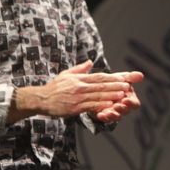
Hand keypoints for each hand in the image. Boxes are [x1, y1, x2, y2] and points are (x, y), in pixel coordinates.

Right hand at [11, 60, 138, 121]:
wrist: (40, 99)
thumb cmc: (54, 88)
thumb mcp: (66, 74)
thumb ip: (80, 69)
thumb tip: (90, 61)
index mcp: (80, 79)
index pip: (100, 77)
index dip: (114, 77)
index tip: (125, 77)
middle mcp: (80, 86)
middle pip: (102, 85)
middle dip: (116, 85)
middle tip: (129, 85)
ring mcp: (78, 97)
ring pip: (98, 95)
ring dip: (112, 95)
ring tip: (123, 94)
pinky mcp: (75, 107)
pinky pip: (91, 106)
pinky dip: (101, 106)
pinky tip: (110, 106)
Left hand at [95, 71, 144, 122]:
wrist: (102, 87)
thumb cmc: (115, 82)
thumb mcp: (122, 78)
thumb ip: (131, 77)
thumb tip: (140, 75)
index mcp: (131, 99)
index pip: (135, 104)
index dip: (131, 103)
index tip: (126, 99)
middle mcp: (125, 108)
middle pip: (126, 111)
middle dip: (121, 109)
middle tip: (116, 106)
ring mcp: (116, 113)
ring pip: (117, 117)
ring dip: (113, 115)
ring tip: (108, 112)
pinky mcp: (107, 116)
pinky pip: (106, 119)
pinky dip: (103, 117)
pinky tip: (99, 115)